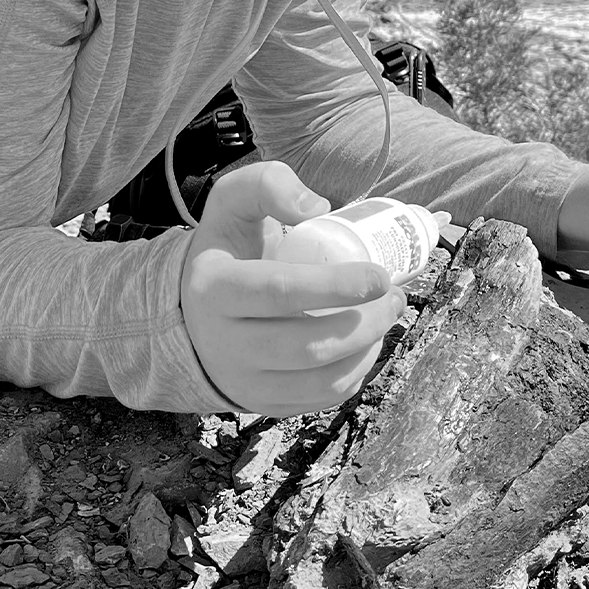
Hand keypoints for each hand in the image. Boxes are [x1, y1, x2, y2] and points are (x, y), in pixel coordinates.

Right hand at [181, 161, 404, 416]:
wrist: (195, 309)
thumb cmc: (229, 247)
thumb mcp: (234, 201)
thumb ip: (269, 184)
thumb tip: (317, 208)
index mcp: (214, 289)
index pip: (280, 292)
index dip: (336, 286)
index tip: (380, 275)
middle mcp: (222, 344)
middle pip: (307, 345)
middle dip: (365, 323)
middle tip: (393, 296)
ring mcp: (242, 381)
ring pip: (320, 380)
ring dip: (368, 349)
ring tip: (387, 315)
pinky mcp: (263, 404)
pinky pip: (321, 399)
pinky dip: (356, 372)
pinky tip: (367, 342)